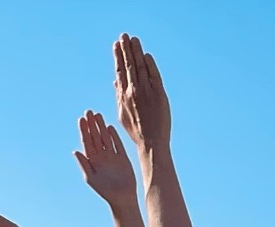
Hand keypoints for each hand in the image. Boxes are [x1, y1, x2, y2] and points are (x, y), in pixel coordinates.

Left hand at [73, 110, 134, 203]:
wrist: (122, 198)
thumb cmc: (105, 191)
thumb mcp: (91, 177)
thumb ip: (84, 164)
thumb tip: (75, 151)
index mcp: (92, 160)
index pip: (87, 142)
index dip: (84, 130)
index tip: (81, 119)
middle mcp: (101, 156)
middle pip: (95, 137)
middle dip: (91, 125)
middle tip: (88, 111)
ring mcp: (112, 156)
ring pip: (105, 138)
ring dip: (101, 127)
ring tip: (98, 115)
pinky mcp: (122, 158)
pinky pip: (117, 145)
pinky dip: (113, 136)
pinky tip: (109, 127)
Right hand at [113, 34, 170, 150]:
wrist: (151, 142)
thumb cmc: (137, 130)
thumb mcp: (122, 113)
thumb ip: (119, 95)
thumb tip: (115, 81)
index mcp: (123, 95)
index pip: (120, 71)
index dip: (118, 56)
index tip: (116, 45)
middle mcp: (133, 91)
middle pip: (129, 65)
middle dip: (126, 49)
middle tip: (124, 36)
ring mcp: (146, 92)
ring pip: (140, 67)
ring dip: (137, 52)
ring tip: (134, 39)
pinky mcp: (159, 94)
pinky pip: (154, 76)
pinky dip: (150, 65)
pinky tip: (147, 55)